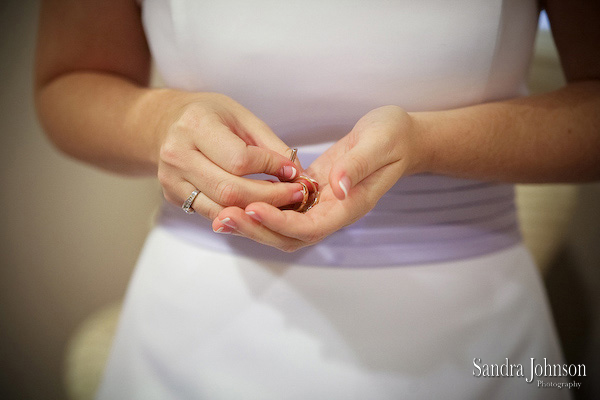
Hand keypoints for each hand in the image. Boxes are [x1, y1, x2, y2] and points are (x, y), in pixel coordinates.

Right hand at [156, 92, 304, 219]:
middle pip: (231, 190)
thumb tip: (296, 172)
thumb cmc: (207, 115)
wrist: (164, 123)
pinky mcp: (172, 195)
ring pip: (221, 207)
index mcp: (195, 126)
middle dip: (270, 196)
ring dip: (256, 210)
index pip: (239, 159)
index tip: (292, 171)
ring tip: (280, 202)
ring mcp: (172, 178)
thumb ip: (269, 143)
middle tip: (295, 194)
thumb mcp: (240, 116)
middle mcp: (177, 154)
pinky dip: (238, 213)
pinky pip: (211, 213)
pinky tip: (256, 206)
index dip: (271, 167)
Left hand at [211, 105, 424, 250]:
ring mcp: (321, 204)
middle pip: (290, 236)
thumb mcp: (380, 143)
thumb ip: (358, 166)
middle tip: (222, 217)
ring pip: (283, 226)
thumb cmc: (393, 137)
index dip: (280, 223)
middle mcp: (333, 211)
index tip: (252, 208)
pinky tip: (236, 199)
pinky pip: (283, 208)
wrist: (400, 137)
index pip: (311, 227)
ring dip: (252, 224)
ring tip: (220, 214)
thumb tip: (337, 187)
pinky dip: (260, 208)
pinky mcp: (312, 192)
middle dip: (256, 230)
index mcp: (350, 206)